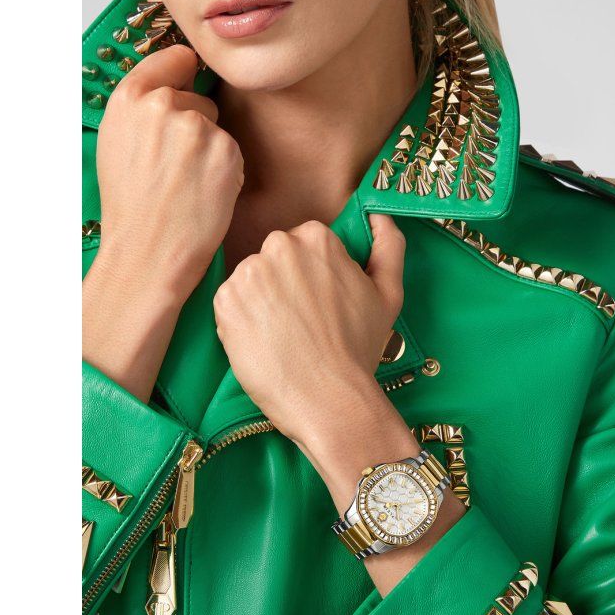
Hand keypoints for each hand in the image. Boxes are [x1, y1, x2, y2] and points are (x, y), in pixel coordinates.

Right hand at [83, 45, 243, 399]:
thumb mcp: (116, 145)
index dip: (182, 71)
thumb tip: (173, 83)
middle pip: (197, 99)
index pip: (171, 60)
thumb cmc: (130, 210)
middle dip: (194, 126)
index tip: (188, 76)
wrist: (148, 254)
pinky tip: (205, 195)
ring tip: (187, 185)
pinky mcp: (226, 151)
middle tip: (175, 168)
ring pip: (217, 128)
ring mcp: (196, 127)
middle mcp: (162, 106)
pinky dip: (226, 171)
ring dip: (210, 151)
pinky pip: (232, 152)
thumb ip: (141, 110)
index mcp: (128, 100)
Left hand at [212, 215, 404, 445]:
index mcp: (316, 237)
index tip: (320, 303)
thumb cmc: (359, 349)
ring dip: (261, 303)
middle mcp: (279, 246)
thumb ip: (388, 246)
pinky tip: (264, 343)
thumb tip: (378, 217)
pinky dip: (241, 322)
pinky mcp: (225, 301)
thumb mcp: (388, 294)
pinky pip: (230, 304)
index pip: (304, 245)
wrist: (328, 397)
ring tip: (283, 336)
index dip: (312, 276)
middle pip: (274, 259)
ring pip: (251, 281)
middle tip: (302, 323)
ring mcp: (249, 273)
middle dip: (284, 285)